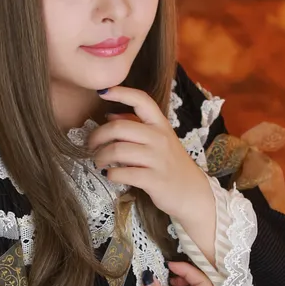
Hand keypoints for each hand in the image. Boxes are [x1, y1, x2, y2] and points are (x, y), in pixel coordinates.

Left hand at [90, 86, 212, 223]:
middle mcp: (160, 138)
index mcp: (160, 125)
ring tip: (99, 162)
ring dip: (101, 156)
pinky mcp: (154, 180)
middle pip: (119, 128)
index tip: (102, 92)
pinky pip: (123, 173)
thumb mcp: (159, 140)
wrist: (193, 193)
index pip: (142, 100)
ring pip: (118, 150)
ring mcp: (158, 159)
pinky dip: (111, 174)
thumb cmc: (171, 164)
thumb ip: (136, 126)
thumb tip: (110, 115)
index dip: (121, 93)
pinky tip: (110, 175)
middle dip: (97, 136)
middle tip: (91, 146)